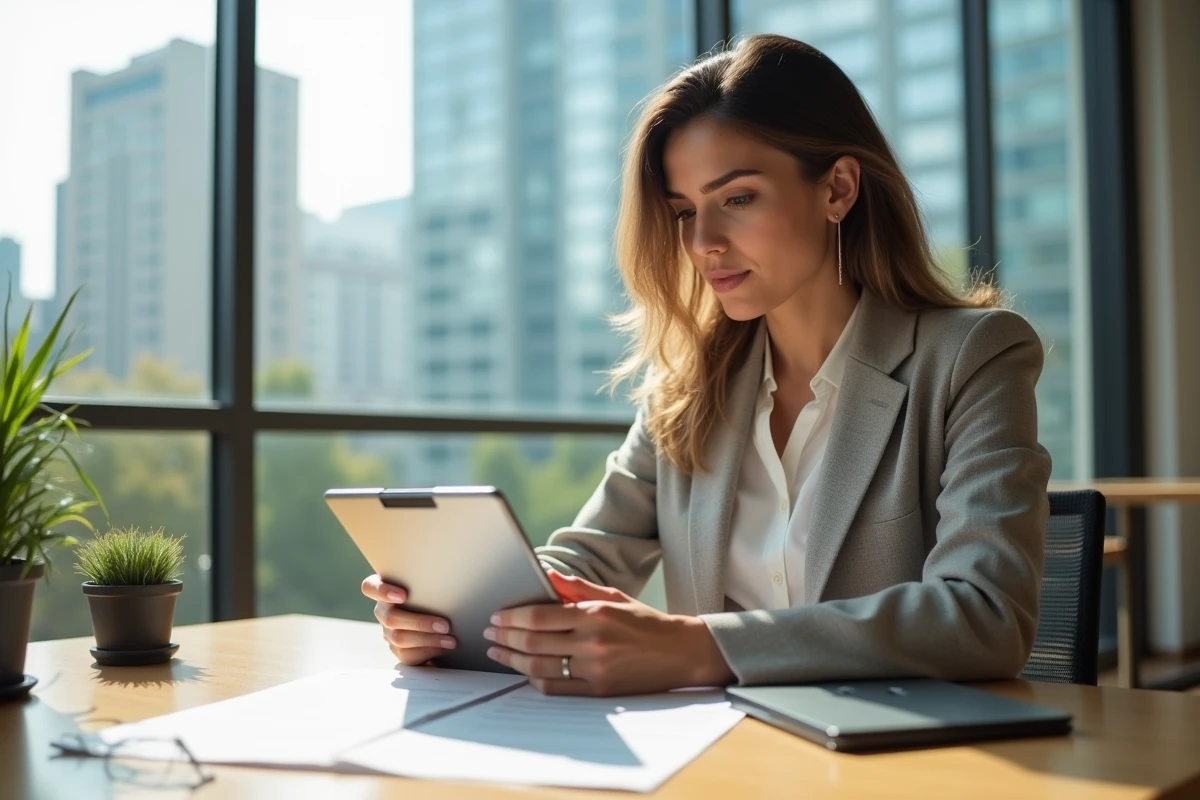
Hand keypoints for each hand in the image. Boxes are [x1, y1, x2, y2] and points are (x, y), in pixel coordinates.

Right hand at [361, 574, 456, 665]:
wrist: (438, 611)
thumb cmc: (433, 590)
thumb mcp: (427, 582)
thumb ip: (426, 579)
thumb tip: (446, 574)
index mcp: (383, 588)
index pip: (370, 587)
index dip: (383, 592)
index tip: (404, 595)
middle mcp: (382, 610)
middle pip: (390, 618)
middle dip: (420, 623)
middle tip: (445, 625)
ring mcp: (387, 631)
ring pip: (399, 638)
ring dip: (428, 639)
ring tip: (450, 640)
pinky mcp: (397, 648)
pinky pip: (406, 655)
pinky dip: (427, 652)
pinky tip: (442, 649)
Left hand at [484, 570, 734, 695]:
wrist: (680, 653)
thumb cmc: (645, 621)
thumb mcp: (613, 597)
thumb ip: (577, 588)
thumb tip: (546, 575)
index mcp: (595, 614)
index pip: (539, 616)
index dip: (512, 617)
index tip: (496, 617)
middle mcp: (593, 642)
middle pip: (533, 642)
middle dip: (504, 638)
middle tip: (489, 634)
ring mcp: (595, 669)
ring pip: (540, 667)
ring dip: (512, 660)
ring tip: (498, 653)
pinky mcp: (599, 691)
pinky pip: (556, 688)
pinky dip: (535, 679)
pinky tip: (524, 670)